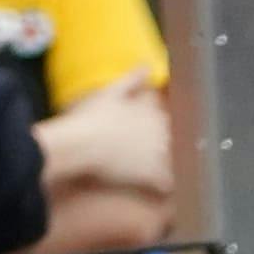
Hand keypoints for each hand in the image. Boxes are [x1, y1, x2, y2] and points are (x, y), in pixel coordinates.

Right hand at [39, 75, 176, 206]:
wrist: (82, 143)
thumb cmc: (92, 116)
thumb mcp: (110, 92)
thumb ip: (132, 80)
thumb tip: (146, 66)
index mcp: (153, 111)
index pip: (162, 117)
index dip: (150, 124)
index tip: (136, 128)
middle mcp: (161, 132)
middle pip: (168, 139)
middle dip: (157, 143)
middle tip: (137, 149)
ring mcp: (159, 154)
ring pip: (170, 160)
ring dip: (163, 164)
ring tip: (146, 167)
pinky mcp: (152, 174)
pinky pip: (166, 183)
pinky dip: (163, 185)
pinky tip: (158, 187)